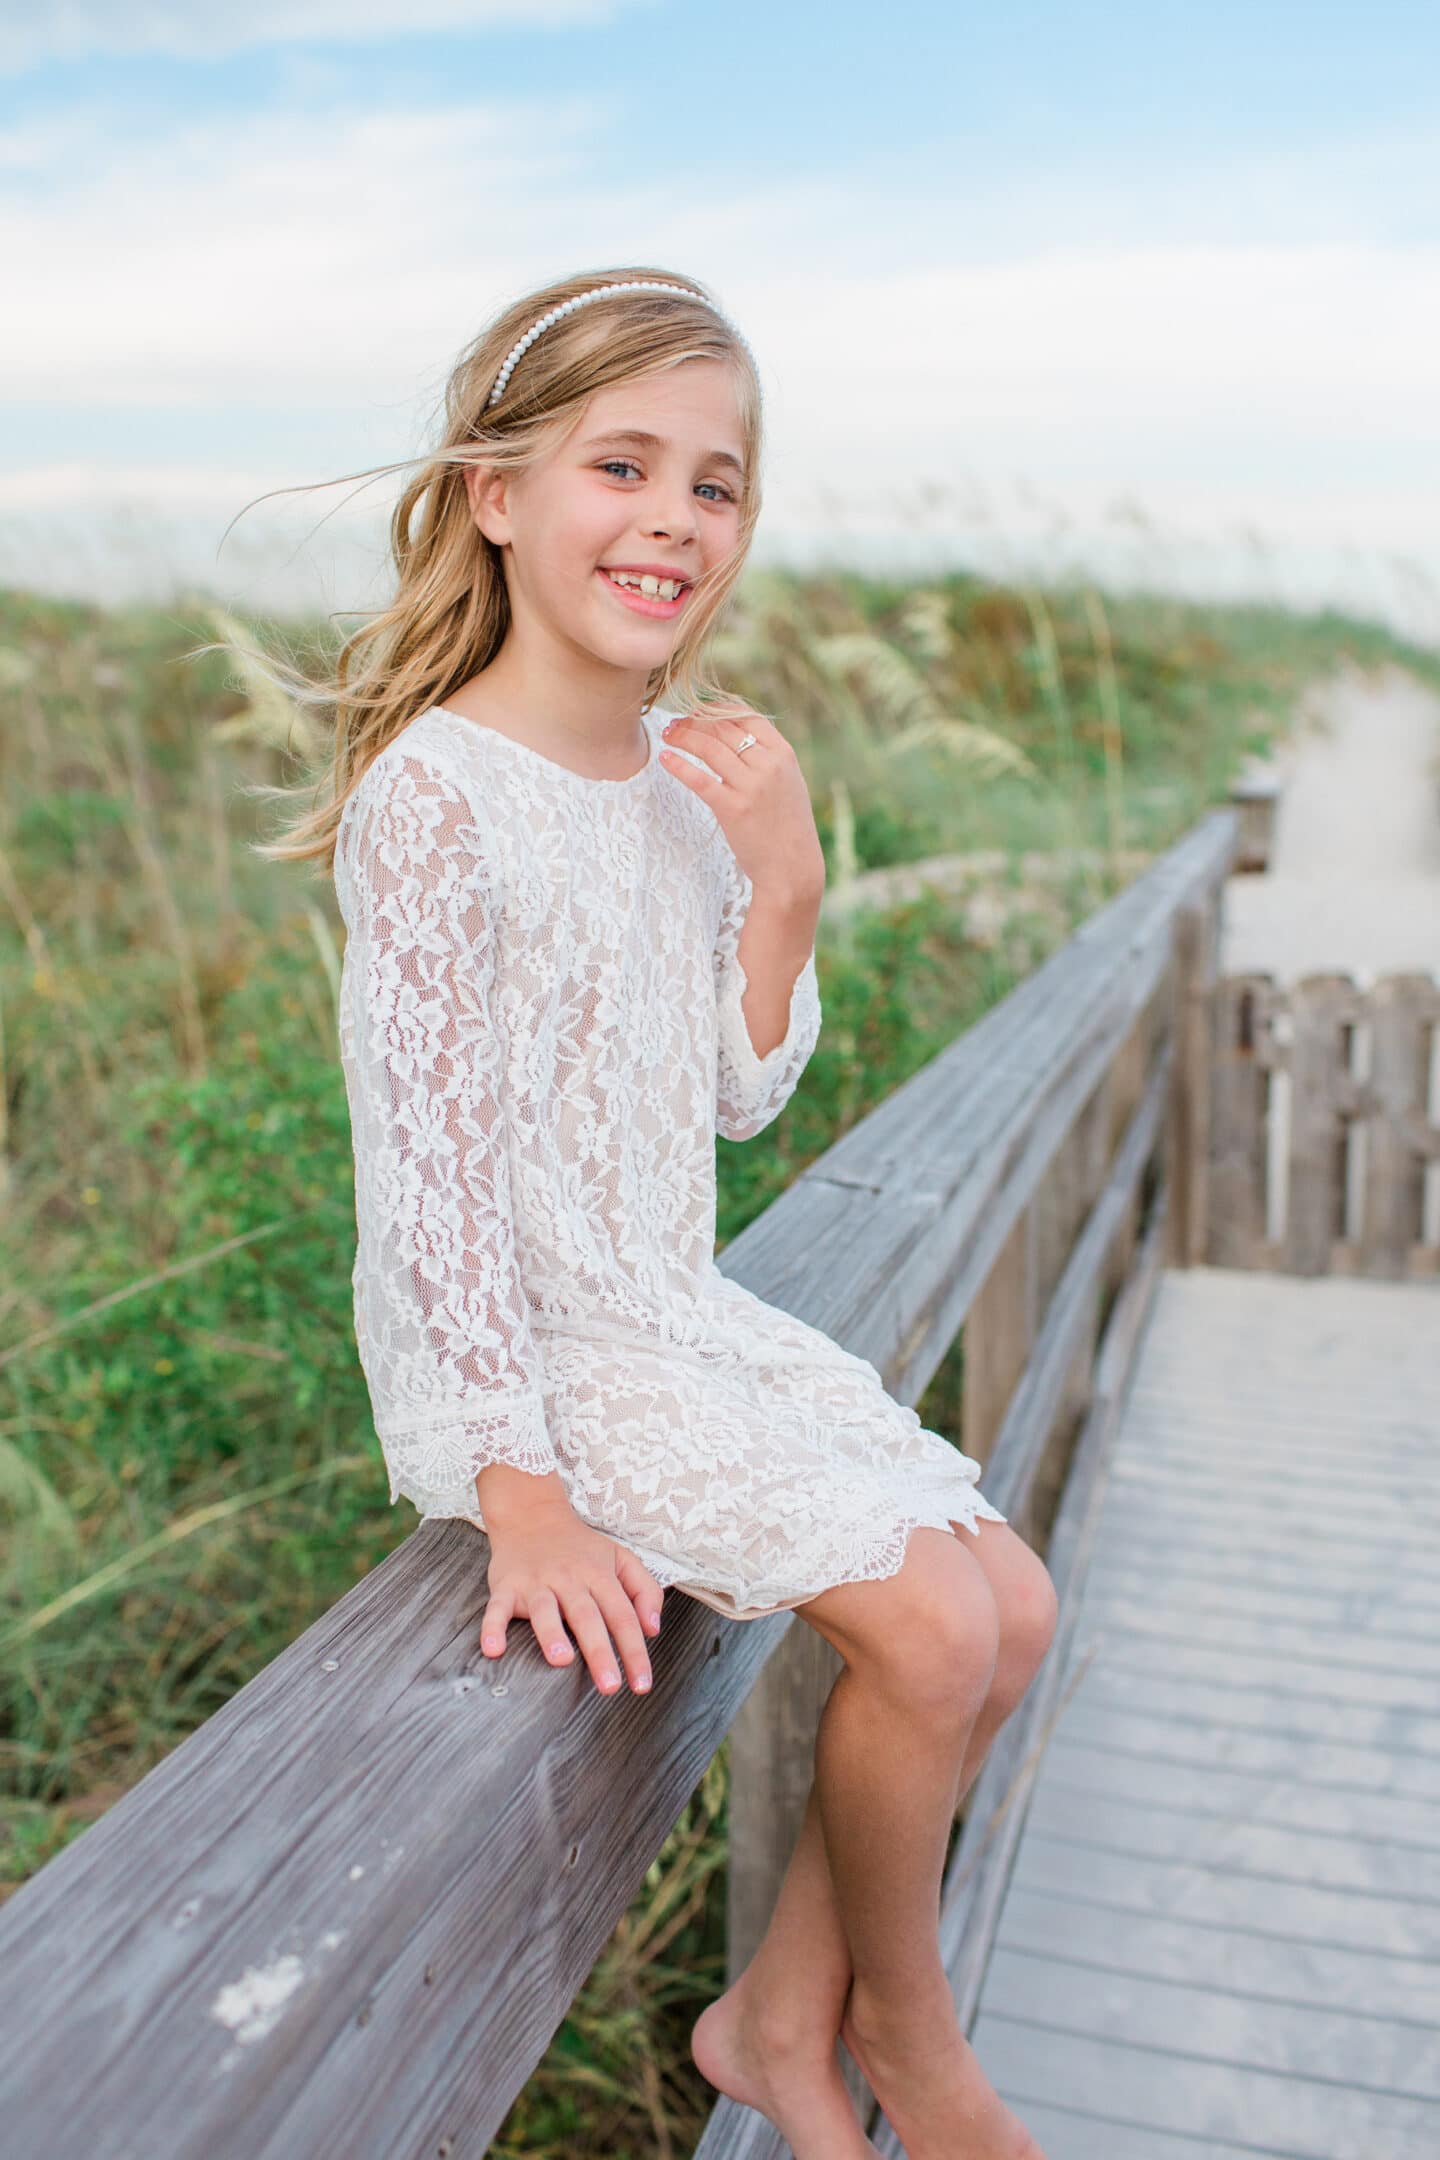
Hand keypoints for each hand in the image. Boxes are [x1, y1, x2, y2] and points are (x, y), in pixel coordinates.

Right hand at [480, 1501, 665, 1697]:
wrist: (532, 1514)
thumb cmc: (581, 1547)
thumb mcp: (621, 1558)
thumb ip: (644, 1590)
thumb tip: (653, 1629)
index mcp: (599, 1575)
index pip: (622, 1616)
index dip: (634, 1651)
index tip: (642, 1684)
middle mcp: (569, 1579)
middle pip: (587, 1617)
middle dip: (599, 1652)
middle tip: (610, 1686)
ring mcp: (536, 1582)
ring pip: (544, 1610)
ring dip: (551, 1634)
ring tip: (561, 1660)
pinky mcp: (506, 1586)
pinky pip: (498, 1607)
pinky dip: (493, 1627)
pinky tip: (494, 1649)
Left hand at [658, 701, 824, 903]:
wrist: (792, 867)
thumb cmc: (788, 826)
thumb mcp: (789, 783)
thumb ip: (768, 759)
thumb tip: (739, 737)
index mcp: (784, 754)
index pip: (747, 716)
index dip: (718, 709)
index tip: (699, 710)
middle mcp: (768, 765)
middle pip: (723, 729)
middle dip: (694, 721)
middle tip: (676, 723)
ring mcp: (750, 786)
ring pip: (709, 748)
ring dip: (684, 737)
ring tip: (668, 735)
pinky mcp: (732, 808)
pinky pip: (700, 779)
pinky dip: (679, 765)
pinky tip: (665, 758)